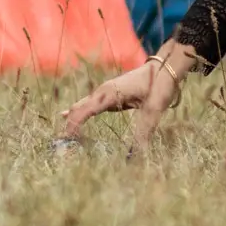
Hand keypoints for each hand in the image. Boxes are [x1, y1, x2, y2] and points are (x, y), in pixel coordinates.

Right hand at [59, 41, 201, 147]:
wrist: (165, 68)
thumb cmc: (159, 85)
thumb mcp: (153, 110)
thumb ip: (143, 133)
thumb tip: (136, 157)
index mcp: (109, 93)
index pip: (84, 111)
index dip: (73, 127)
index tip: (67, 142)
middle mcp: (103, 92)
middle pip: (79, 109)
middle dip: (69, 127)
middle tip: (60, 147)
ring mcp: (104, 92)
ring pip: (82, 106)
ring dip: (72, 121)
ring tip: (63, 138)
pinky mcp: (109, 95)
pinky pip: (88, 105)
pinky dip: (78, 113)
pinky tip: (66, 115)